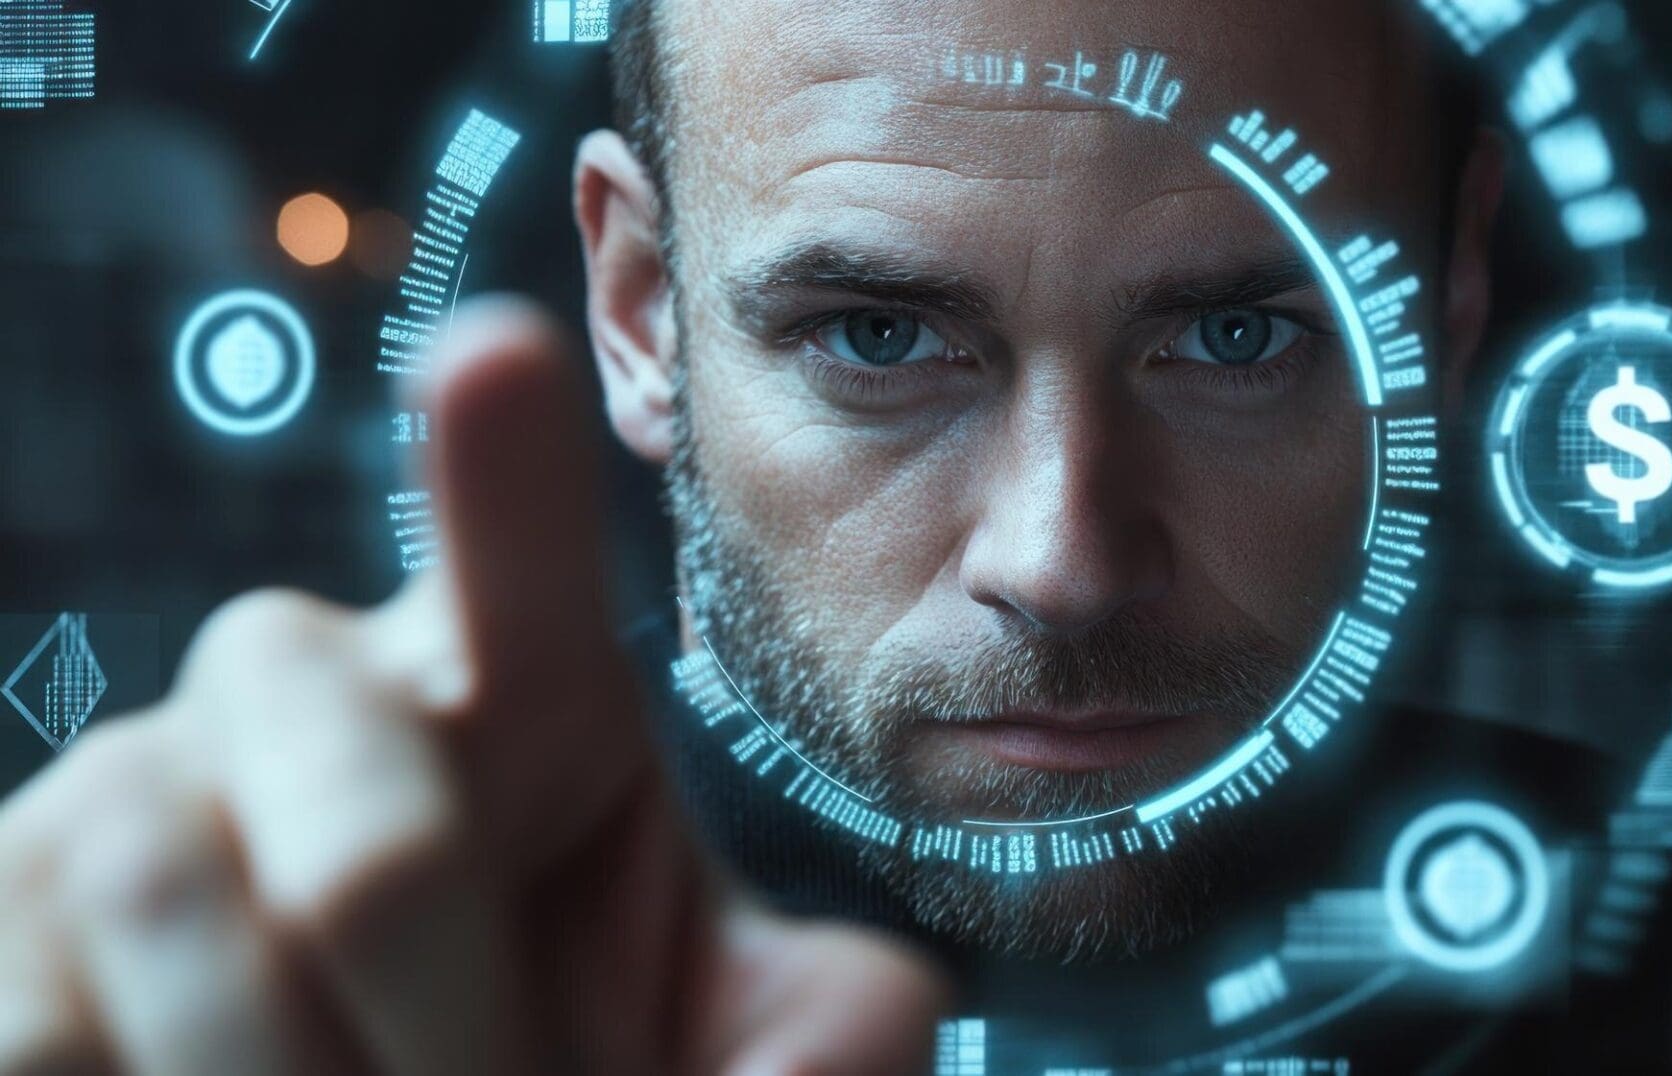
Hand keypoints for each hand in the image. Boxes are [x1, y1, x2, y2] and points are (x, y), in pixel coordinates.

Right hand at [0, 299, 948, 1074]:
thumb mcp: (706, 1032)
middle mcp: (316, 695)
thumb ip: (809, 1020)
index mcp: (516, 695)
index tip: (498, 356)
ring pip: (170, 905)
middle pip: (373, 844)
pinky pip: (36, 1006)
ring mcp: (137, 781)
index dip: (504, 467)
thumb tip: (864, 1035)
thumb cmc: (557, 1044)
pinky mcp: (2, 895)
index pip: (518, 560)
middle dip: (448, 1029)